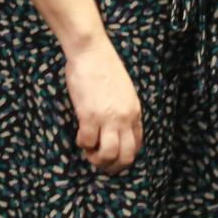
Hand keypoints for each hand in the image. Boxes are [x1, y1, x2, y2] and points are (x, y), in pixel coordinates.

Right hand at [64, 37, 141, 174]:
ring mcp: (108, 118)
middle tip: (99, 161)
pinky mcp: (90, 116)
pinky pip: (88, 142)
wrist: (92, 51)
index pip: (137, 145)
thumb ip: (123, 110)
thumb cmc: (104, 67)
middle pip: (126, 156)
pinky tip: (80, 136)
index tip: (112, 155)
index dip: (124, 155)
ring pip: (109, 154)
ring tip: (89, 151)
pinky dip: (83, 144)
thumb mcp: (124, 91)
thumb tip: (115, 127)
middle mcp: (125, 118)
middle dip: (112, 166)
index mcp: (134, 111)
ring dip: (97, 159)